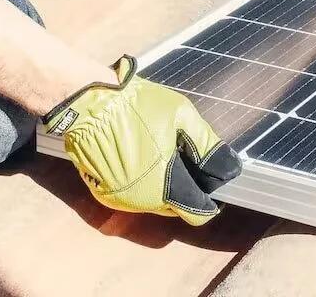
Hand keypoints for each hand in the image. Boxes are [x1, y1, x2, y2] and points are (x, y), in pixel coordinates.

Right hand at [44, 56, 240, 224]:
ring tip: (159, 152)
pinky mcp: (103, 193)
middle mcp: (143, 202)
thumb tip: (228, 169)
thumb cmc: (136, 106)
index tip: (210, 182)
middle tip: (182, 156)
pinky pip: (133, 194)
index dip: (208, 199)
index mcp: (166, 186)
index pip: (197, 213)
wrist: (87, 102)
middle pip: (176, 206)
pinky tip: (138, 156)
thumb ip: (207, 146)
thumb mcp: (181, 115)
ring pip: (153, 201)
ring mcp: (121, 199)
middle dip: (184, 187)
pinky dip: (141, 182)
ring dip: (162, 184)